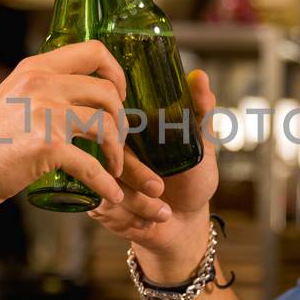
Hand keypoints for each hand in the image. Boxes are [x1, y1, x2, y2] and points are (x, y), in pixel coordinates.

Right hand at [0, 40, 172, 221]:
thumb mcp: (11, 98)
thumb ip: (41, 91)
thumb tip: (75, 97)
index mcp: (36, 68)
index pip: (94, 50)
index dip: (117, 73)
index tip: (120, 96)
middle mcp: (43, 84)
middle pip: (108, 90)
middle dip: (122, 119)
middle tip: (118, 139)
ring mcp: (46, 113)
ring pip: (107, 124)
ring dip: (118, 151)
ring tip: (115, 167)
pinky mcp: (47, 146)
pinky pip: (93, 166)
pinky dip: (106, 184)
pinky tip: (110, 194)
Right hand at [88, 69, 219, 272]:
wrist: (184, 223)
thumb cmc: (193, 180)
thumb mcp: (202, 145)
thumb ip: (200, 112)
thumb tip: (200, 77)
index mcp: (131, 129)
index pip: (116, 121)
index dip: (130, 137)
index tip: (153, 157)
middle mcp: (110, 149)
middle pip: (107, 153)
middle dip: (136, 176)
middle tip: (159, 190)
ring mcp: (101, 176)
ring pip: (105, 184)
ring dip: (137, 203)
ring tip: (163, 211)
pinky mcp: (97, 204)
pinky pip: (104, 208)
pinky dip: (129, 219)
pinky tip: (148, 221)